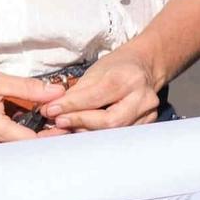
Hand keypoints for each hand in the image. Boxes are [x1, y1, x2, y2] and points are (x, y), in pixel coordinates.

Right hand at [0, 60, 65, 146]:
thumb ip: (28, 88)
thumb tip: (57, 92)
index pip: (32, 143)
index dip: (53, 137)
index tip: (66, 127)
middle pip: (24, 154)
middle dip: (45, 144)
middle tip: (61, 130)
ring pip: (12, 156)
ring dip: (30, 146)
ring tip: (46, 132)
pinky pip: (0, 153)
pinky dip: (15, 146)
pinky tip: (24, 134)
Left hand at [39, 46, 160, 130]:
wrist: (144, 66)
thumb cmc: (118, 66)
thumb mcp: (95, 71)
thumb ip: (76, 91)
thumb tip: (54, 109)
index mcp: (128, 78)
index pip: (96, 97)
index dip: (71, 106)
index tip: (51, 110)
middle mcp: (142, 98)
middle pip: (109, 121)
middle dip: (79, 122)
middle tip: (58, 122)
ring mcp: (147, 113)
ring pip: (113, 131)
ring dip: (86, 130)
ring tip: (68, 126)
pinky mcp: (147, 124)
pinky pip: (119, 134)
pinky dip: (98, 133)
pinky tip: (84, 129)